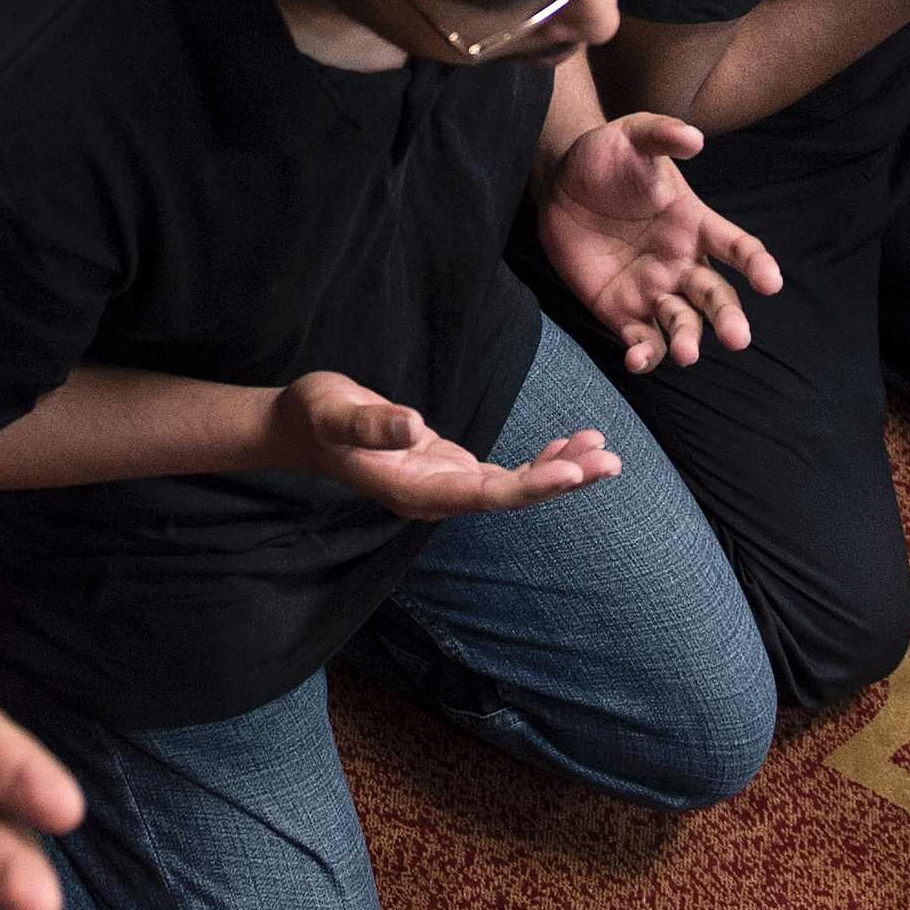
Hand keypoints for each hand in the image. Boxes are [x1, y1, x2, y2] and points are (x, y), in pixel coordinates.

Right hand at [269, 371, 616, 520]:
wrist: (299, 427)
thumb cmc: (314, 416)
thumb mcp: (335, 411)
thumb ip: (372, 424)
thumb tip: (413, 425)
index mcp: (412, 491)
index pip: (484, 495)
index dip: (531, 486)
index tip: (572, 471)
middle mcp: (435, 497)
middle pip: (510, 496)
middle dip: (561, 480)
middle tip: (610, 460)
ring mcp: (444, 487)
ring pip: (514, 488)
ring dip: (559, 471)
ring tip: (603, 450)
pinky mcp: (449, 471)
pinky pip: (504, 475)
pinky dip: (538, 460)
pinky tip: (569, 447)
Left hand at [538, 113, 781, 371]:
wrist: (560, 180)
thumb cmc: (607, 154)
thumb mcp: (633, 134)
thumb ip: (662, 134)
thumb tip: (693, 138)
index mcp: (696, 224)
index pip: (737, 247)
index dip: (756, 264)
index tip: (770, 282)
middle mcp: (682, 263)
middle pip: (716, 297)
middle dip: (729, 317)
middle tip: (738, 338)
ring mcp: (653, 289)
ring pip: (683, 324)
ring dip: (688, 340)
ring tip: (685, 353)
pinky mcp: (621, 310)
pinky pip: (641, 339)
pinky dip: (643, 354)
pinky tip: (637, 359)